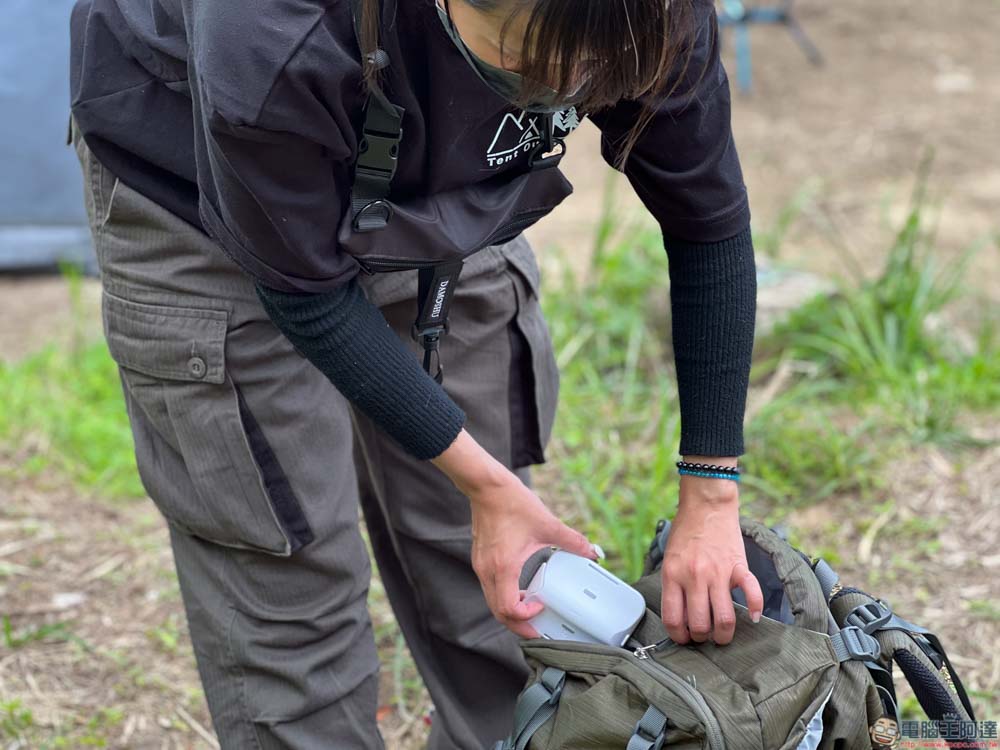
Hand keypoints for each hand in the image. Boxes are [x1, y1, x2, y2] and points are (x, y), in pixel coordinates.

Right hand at [432, 430, 596, 637]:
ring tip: (531, 612)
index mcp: (504, 566)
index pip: (508, 608)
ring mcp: (481, 566)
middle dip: (518, 626)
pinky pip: (490, 588)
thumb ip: (573, 540)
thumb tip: (593, 552)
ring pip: (492, 602)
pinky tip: (520, 590)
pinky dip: (504, 597)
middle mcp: (488, 571)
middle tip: (538, 630)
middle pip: (498, 612)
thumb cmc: (513, 503)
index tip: (542, 607)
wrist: (487, 487)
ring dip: (510, 612)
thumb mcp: (547, 523)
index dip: (525, 617)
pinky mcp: (481, 560)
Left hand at [660, 461, 762, 645]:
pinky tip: (754, 617)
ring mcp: (718, 572)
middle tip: (705, 636)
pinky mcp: (738, 566)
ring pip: (724, 618)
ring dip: (724, 634)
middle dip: (703, 638)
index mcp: (673, 575)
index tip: (685, 639)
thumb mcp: (669, 559)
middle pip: (700, 624)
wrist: (706, 505)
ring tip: (723, 634)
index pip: (674, 618)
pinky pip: (752, 593)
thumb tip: (680, 617)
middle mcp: (694, 577)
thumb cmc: (686, 532)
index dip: (679, 636)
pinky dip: (756, 609)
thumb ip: (673, 585)